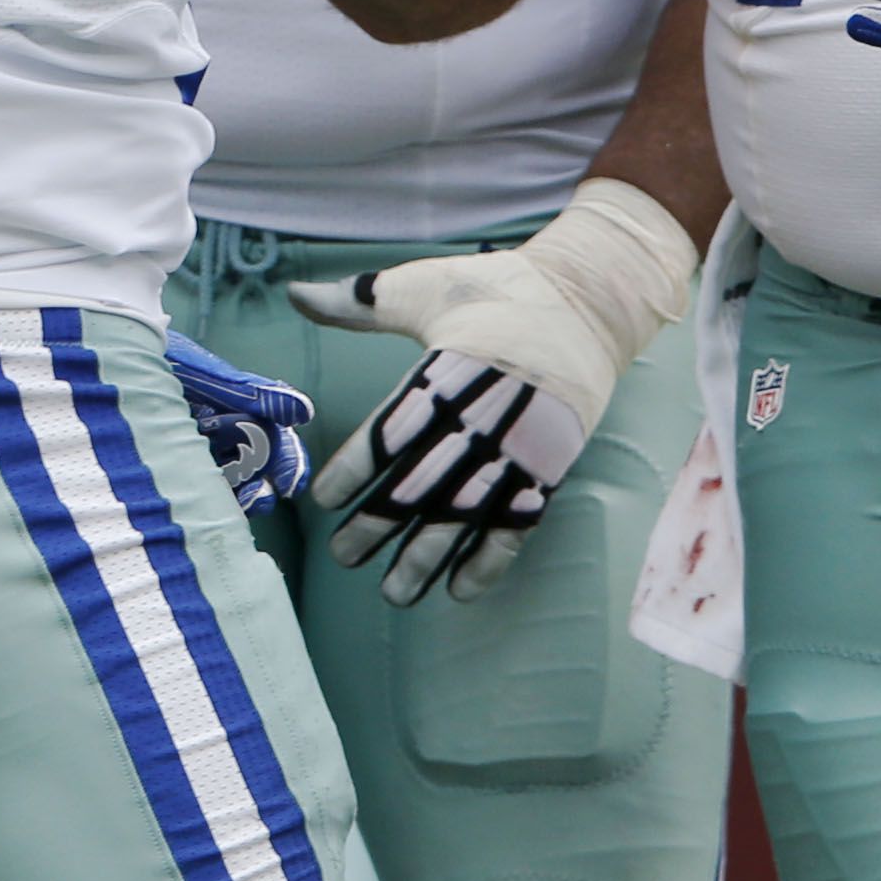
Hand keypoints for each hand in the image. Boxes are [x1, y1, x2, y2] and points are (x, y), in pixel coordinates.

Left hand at [164, 331, 313, 513]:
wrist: (118, 357)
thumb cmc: (171, 360)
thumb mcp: (214, 378)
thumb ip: (257, 394)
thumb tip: (305, 413)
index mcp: (244, 413)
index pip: (277, 445)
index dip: (288, 465)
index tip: (290, 484)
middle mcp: (225, 435)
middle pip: (254, 470)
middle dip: (259, 486)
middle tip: (256, 496)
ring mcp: (198, 449)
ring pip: (228, 483)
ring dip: (235, 495)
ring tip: (232, 499)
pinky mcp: (172, 462)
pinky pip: (196, 486)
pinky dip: (205, 495)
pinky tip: (203, 498)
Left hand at [288, 179, 693, 601]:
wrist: (586, 302)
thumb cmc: (496, 291)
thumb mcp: (423, 286)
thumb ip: (358, 301)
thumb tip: (294, 292)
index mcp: (444, 374)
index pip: (389, 433)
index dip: (353, 469)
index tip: (323, 500)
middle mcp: (479, 417)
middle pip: (420, 483)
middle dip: (379, 525)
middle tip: (343, 557)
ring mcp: (519, 446)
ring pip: (465, 513)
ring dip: (428, 556)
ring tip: (395, 593)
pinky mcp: (550, 466)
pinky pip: (519, 522)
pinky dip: (492, 558)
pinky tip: (461, 590)